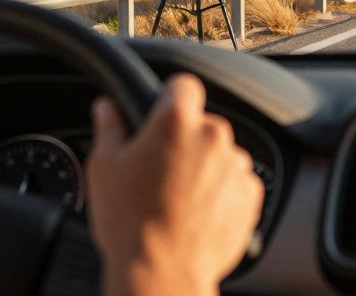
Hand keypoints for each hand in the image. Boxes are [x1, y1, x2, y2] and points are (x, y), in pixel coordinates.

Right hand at [86, 74, 263, 295]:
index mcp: (175, 121)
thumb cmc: (131, 223)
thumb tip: (106, 109)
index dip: (170, 97)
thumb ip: (109, 128)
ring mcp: (236, 164)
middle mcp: (213, 135)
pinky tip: (196, 212)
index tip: (162, 112)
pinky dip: (221, 191)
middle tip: (160, 169)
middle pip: (201, 123)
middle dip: (184, 139)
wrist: (163, 271)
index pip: (183, 84)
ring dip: (204, 166)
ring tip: (177, 197)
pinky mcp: (251, 193)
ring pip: (220, 153)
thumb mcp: (104, 169)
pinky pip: (235, 181)